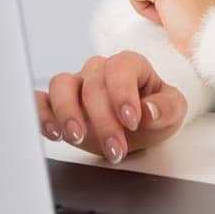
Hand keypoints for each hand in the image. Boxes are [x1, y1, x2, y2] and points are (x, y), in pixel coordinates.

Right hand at [35, 51, 187, 163]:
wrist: (138, 128)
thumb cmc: (154, 113)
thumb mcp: (173, 111)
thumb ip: (166, 108)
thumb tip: (149, 111)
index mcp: (128, 65)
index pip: (119, 68)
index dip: (123, 93)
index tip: (131, 121)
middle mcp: (99, 71)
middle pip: (92, 84)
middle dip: (103, 120)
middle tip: (116, 148)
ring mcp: (76, 84)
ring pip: (61, 85)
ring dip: (67, 113)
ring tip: (76, 137)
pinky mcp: (58, 103)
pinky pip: (41, 100)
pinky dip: (41, 113)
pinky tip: (52, 132)